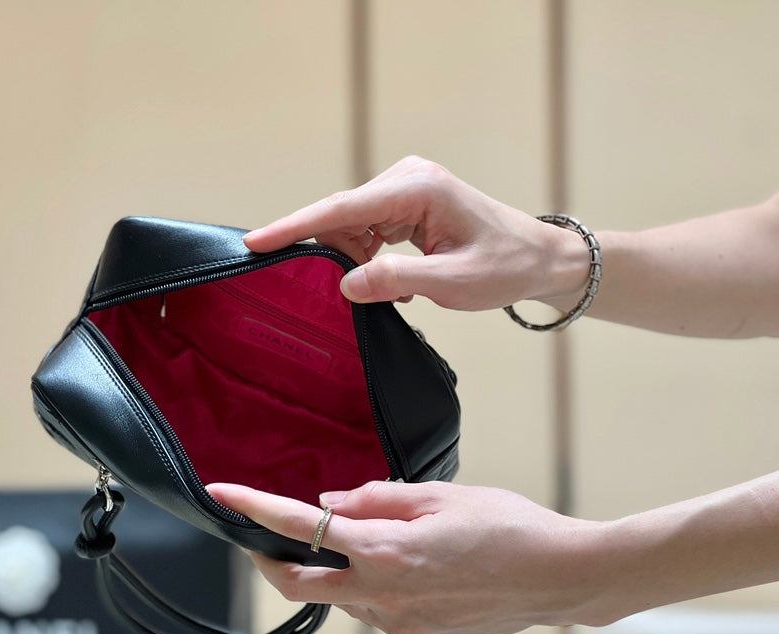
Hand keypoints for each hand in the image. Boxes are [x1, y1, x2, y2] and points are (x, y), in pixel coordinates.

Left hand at [206, 480, 614, 633]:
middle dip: (269, 562)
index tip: (222, 494)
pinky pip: (381, 616)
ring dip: (341, 574)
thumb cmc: (509, 527)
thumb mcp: (439, 495)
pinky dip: (381, 593)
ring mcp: (400, 626)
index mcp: (383, 551)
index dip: (254, 508)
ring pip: (344, 599)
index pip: (300, 527)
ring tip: (386, 547)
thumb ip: (376, 499)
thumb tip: (331, 502)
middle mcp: (382, 596)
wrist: (560, 577)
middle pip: (298, 585)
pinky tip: (420, 576)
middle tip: (264, 540)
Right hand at [244, 155, 588, 310]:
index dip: (294, 227)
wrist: (541, 259)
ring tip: (393, 291)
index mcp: (418, 189)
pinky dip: (370, 258)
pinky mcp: (407, 203)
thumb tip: (345, 284)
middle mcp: (407, 178)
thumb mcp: (453, 283)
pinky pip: (367, 229)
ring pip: (351, 226)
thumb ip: (396, 281)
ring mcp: (406, 188)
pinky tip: (396, 283)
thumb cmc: (505, 267)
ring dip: (356, 261)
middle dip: (329, 254)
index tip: (255, 241)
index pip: (341, 207)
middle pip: (341, 216)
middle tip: (342, 293)